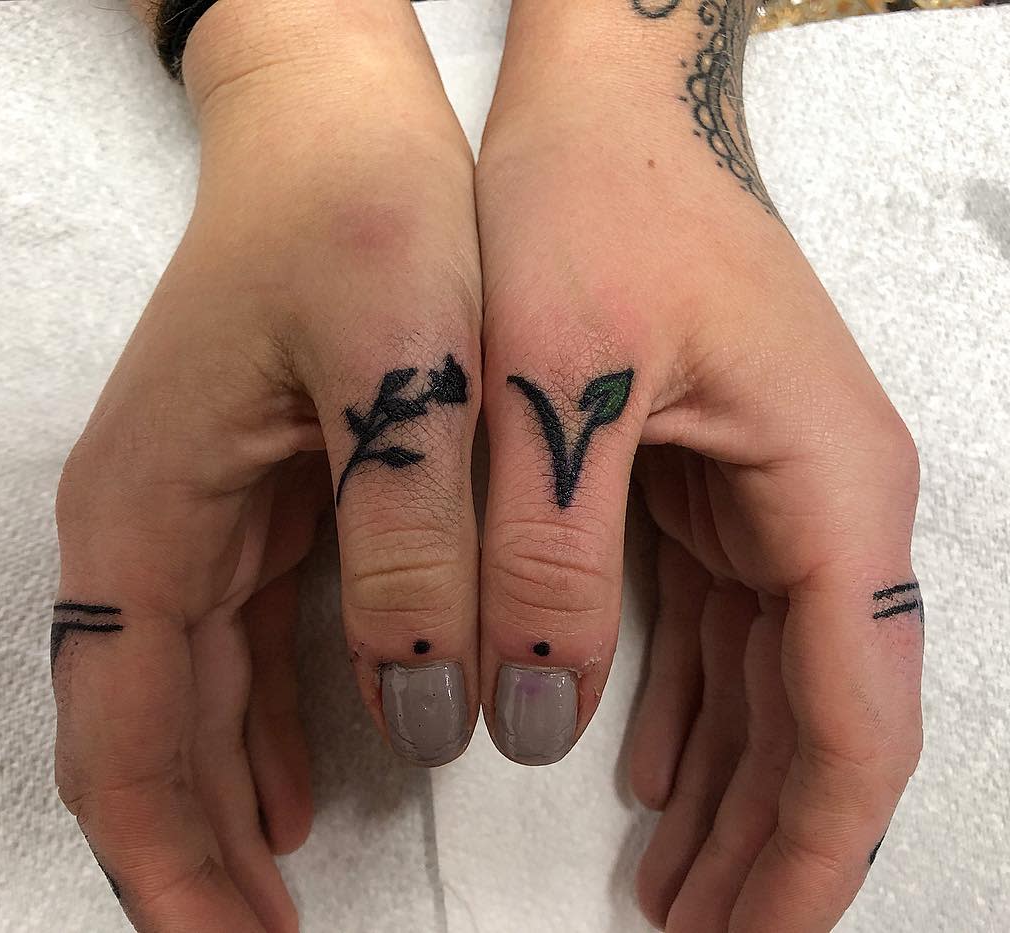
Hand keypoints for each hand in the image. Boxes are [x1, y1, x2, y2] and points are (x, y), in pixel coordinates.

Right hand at [52, 2, 480, 928]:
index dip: (179, 873)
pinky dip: (259, 733)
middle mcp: (147, 530)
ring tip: (288, 904)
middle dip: (198, 865)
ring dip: (225, 812)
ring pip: (186, 708)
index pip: (134, 748)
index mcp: (152, 518)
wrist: (338, 122)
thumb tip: (417, 714)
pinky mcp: (249, 498)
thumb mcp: (403, 371)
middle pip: (144, 745)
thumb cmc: (361, 216)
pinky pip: (234, 649)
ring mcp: (192, 515)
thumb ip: (404, 546)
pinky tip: (308, 782)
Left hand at [474, 1, 922, 928]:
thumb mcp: (559, 384)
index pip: (848, 721)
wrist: (599, 108)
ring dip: (725, 786)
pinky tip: (646, 759)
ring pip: (766, 682)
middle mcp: (820, 499)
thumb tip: (537, 714)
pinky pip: (716, 623)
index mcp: (823, 487)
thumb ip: (552, 557)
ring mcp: (770, 488)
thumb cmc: (594, 206)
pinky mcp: (711, 475)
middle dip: (764, 840)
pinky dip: (686, 704)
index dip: (806, 850)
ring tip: (670, 882)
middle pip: (816, 718)